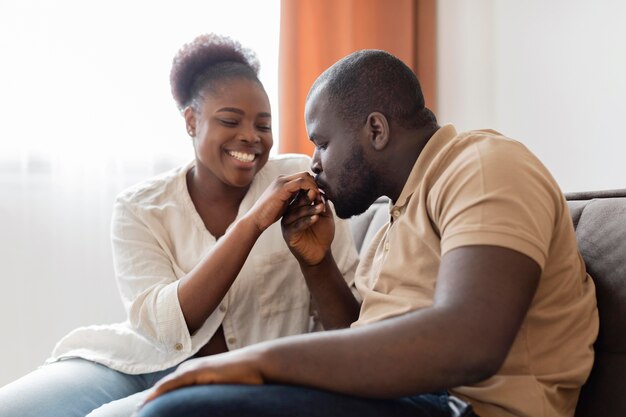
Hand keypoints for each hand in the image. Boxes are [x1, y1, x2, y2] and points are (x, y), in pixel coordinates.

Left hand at [141, 348, 265, 404]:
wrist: (257, 364)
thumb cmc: (243, 379)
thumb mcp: (221, 391)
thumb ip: (209, 396)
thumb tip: (205, 408)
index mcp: (192, 375)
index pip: (167, 390)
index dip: (154, 402)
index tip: (141, 414)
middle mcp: (189, 371)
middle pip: (162, 389)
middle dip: (148, 403)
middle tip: (135, 416)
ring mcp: (192, 369)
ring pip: (164, 387)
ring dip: (149, 400)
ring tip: (137, 413)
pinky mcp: (197, 371)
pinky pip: (173, 383)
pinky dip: (160, 392)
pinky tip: (150, 401)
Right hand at [246, 172, 320, 232]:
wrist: (255, 220)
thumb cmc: (268, 214)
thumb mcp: (284, 204)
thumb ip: (293, 199)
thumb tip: (304, 198)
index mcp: (283, 182)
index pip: (303, 177)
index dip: (313, 186)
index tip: (320, 197)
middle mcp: (282, 179)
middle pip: (306, 175)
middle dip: (316, 185)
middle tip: (322, 197)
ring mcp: (281, 182)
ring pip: (305, 177)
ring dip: (315, 187)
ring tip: (319, 199)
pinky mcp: (282, 188)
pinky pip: (301, 183)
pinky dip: (310, 189)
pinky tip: (313, 200)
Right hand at [281, 190, 334, 265]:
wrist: (321, 253)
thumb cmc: (322, 234)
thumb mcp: (324, 216)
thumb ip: (322, 204)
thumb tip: (322, 189)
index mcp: (297, 208)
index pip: (301, 197)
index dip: (309, 192)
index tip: (319, 189)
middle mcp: (290, 215)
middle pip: (297, 203)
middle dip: (308, 198)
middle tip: (317, 194)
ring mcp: (288, 224)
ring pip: (297, 213)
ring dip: (309, 209)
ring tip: (320, 208)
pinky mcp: (288, 234)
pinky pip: (296, 226)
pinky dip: (306, 221)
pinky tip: (316, 218)